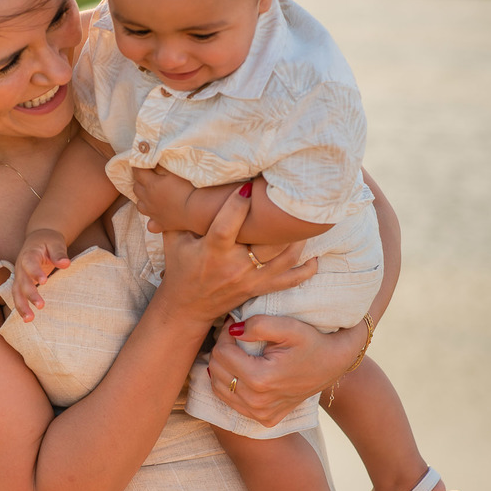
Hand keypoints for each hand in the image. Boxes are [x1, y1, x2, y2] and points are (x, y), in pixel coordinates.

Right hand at [12, 229, 70, 321]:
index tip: (44, 281)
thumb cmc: (48, 241)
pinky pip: (18, 296)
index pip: (29, 263)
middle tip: (41, 306)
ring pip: (16, 292)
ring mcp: (19, 276)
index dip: (35, 272)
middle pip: (22, 281)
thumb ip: (59, 253)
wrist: (37, 239)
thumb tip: (66, 264)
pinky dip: (21, 307)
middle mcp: (20, 267)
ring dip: (21, 306)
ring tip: (29, 319)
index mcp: (29, 254)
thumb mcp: (55, 242)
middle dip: (30, 294)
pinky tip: (27, 319)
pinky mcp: (21, 283)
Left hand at [133, 165, 194, 233]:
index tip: (141, 160)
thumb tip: (152, 160)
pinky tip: (156, 216)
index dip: (138, 165)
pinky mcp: (161, 224)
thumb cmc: (188, 187)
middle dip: (139, 180)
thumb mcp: (173, 171)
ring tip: (150, 195)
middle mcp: (148, 199)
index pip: (138, 172)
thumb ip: (160, 165)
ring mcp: (153, 213)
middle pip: (136, 188)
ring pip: (139, 205)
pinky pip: (151, 224)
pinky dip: (151, 219)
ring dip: (142, 198)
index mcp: (151, 185)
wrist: (197, 209)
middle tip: (147, 176)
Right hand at [155, 184, 316, 325]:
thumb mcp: (175, 240)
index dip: (239, 204)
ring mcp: (252, 279)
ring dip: (299, 238)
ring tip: (303, 217)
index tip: (249, 184)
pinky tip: (315, 255)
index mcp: (213, 251)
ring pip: (286, 257)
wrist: (187, 308)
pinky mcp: (261, 288)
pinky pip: (291, 280)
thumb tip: (181, 183)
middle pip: (267, 241)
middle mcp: (236, 266)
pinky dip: (307, 269)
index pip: (228, 225)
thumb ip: (180, 216)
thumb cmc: (181, 268)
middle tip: (290, 194)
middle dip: (280, 219)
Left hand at [206, 313, 358, 426]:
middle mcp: (257, 402)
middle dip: (222, 349)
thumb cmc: (312, 342)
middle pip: (216, 370)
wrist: (334, 365)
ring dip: (223, 367)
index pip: (221, 353)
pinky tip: (241, 369)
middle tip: (236, 336)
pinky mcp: (264, 419)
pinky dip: (230, 384)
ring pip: (218, 387)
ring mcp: (260, 414)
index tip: (235, 324)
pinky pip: (231, 401)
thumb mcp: (289, 326)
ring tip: (237, 351)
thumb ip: (259, 324)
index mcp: (261, 379)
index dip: (225, 334)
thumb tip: (232, 330)